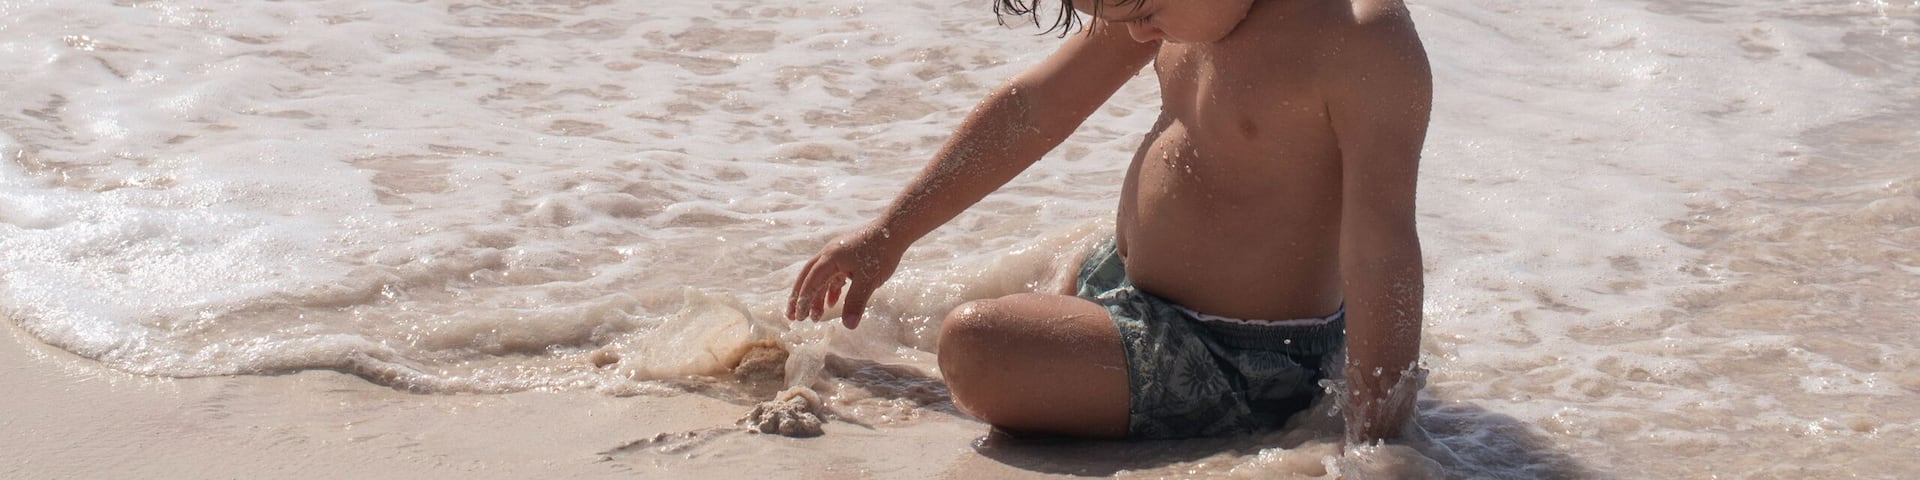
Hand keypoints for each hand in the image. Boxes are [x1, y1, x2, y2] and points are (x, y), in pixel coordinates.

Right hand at [785, 226, 903, 328]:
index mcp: (830, 258)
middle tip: (792, 316)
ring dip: (816, 296)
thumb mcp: (868, 281)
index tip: (798, 317)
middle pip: (807, 278)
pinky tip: (832, 303)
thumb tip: (848, 325)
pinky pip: (832, 275)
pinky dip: (830, 290)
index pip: (811, 281)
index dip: (803, 300)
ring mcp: (837, 254)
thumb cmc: (881, 253)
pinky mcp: (846, 256)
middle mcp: (829, 254)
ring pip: (820, 277)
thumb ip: (856, 302)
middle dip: (799, 298)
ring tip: (815, 316)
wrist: (893, 231)